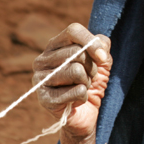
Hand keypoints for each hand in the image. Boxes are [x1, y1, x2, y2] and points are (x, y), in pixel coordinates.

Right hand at [32, 23, 111, 137]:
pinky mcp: (44, 98)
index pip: (73, 31)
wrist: (86, 113)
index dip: (91, 42)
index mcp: (55, 45)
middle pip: (77, 52)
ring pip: (76, 71)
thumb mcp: (101, 60)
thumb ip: (102, 45)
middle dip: (91, 67)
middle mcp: (43, 59)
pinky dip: (83, 96)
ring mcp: (40, 79)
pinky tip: (75, 100)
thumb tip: (99, 45)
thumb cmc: (91, 81)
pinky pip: (76, 91)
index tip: (103, 58)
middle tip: (89, 77)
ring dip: (87, 82)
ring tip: (81, 87)